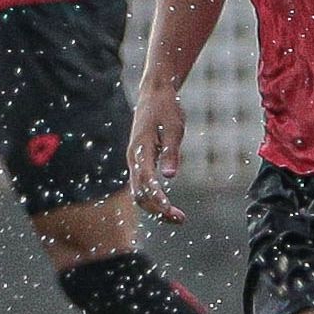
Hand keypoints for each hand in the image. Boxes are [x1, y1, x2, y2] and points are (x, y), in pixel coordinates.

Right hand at [127, 84, 187, 226]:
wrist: (155, 93)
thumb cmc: (166, 109)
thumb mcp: (174, 128)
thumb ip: (171, 153)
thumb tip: (170, 176)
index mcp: (141, 149)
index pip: (146, 181)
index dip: (157, 198)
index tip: (170, 211)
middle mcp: (133, 158)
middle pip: (139, 193)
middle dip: (157, 209)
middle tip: (180, 219)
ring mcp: (135, 160)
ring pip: (139, 192)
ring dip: (156, 207)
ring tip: (178, 217)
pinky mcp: (139, 161)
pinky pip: (142, 186)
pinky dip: (153, 198)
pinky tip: (167, 205)